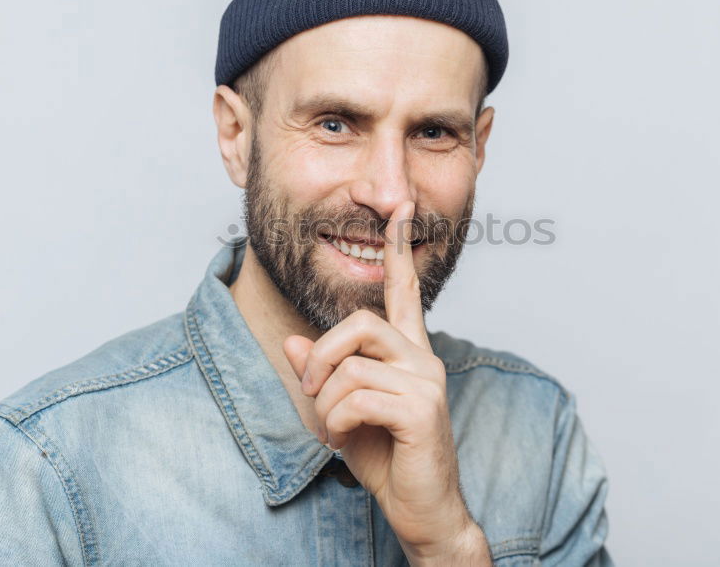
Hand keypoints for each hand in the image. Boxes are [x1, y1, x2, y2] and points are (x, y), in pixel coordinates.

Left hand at [283, 201, 488, 561]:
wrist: (422, 510)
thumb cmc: (387, 460)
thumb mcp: (341, 412)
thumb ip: (322, 374)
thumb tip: (293, 340)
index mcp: (409, 352)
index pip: (404, 291)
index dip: (400, 250)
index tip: (402, 210)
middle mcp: (423, 358)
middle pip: (359, 323)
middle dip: (320, 356)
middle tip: (308, 389)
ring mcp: (426, 381)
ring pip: (350, 364)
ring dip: (324, 403)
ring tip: (332, 429)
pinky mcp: (422, 408)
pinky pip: (356, 396)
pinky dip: (334, 422)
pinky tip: (343, 440)